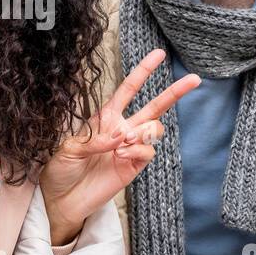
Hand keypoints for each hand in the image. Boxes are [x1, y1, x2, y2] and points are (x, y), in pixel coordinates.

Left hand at [40, 49, 200, 244]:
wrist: (62, 199)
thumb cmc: (60, 169)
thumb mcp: (68, 148)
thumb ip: (94, 139)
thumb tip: (119, 136)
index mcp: (105, 117)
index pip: (128, 90)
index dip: (143, 71)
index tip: (159, 54)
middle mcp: (121, 129)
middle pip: (154, 106)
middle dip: (174, 92)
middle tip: (194, 79)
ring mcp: (130, 148)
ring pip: (154, 128)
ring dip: (144, 130)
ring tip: (123, 141)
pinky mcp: (133, 166)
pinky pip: (147, 151)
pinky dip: (137, 149)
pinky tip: (120, 156)